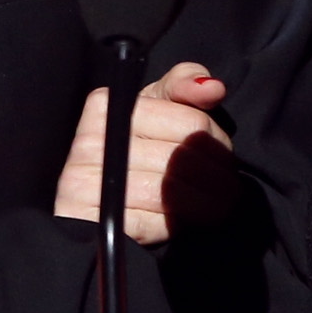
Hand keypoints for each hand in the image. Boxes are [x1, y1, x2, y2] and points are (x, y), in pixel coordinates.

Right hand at [54, 60, 235, 246]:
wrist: (90, 208)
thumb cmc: (131, 151)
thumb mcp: (153, 109)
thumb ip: (183, 87)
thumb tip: (213, 88)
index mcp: (106, 106)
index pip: (189, 122)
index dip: (216, 141)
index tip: (222, 154)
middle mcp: (90, 142)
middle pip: (184, 158)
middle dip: (216, 176)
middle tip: (227, 186)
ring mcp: (84, 184)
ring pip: (173, 191)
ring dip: (207, 204)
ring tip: (217, 206)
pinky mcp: (93, 222)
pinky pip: (155, 222)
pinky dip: (177, 225)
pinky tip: (183, 222)